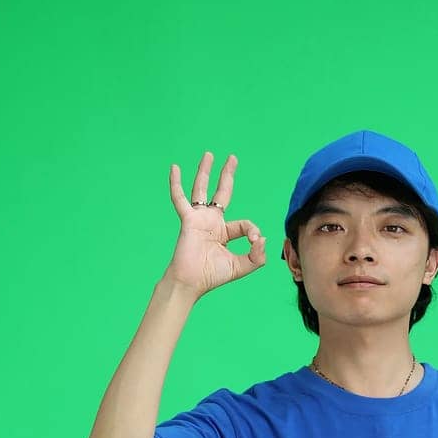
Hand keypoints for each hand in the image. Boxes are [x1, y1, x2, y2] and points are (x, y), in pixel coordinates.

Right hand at [165, 152, 266, 297]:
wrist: (192, 282)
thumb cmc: (212, 276)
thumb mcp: (240, 267)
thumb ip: (256, 257)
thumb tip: (263, 239)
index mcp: (224, 232)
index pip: (244, 224)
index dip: (253, 230)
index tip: (254, 241)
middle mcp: (212, 222)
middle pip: (221, 193)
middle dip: (227, 175)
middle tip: (232, 159)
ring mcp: (199, 218)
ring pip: (202, 189)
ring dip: (205, 171)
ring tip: (209, 155)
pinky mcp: (188, 219)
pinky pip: (180, 198)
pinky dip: (176, 183)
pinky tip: (174, 168)